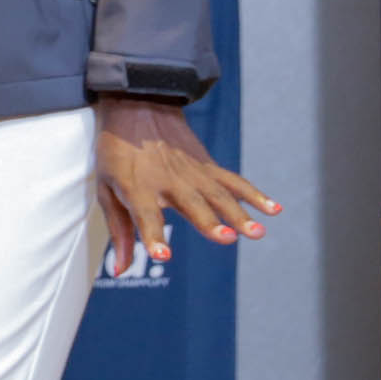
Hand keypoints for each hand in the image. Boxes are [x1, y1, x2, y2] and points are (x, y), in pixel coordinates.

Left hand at [95, 96, 276, 270]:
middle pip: (192, 204)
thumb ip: (119, 231)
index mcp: (136, 187)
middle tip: (227, 238)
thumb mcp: (106, 190)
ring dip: (239, 214)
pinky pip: (234, 182)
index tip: (163, 256)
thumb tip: (121, 271)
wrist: (137, 108)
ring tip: (257, 232)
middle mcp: (167, 181)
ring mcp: (192, 172)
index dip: (153, 236)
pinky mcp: (208, 167)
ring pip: (219, 195)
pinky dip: (254, 195)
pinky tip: (274, 209)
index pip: (145, 216)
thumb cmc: (117, 155)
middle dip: (208, 222)